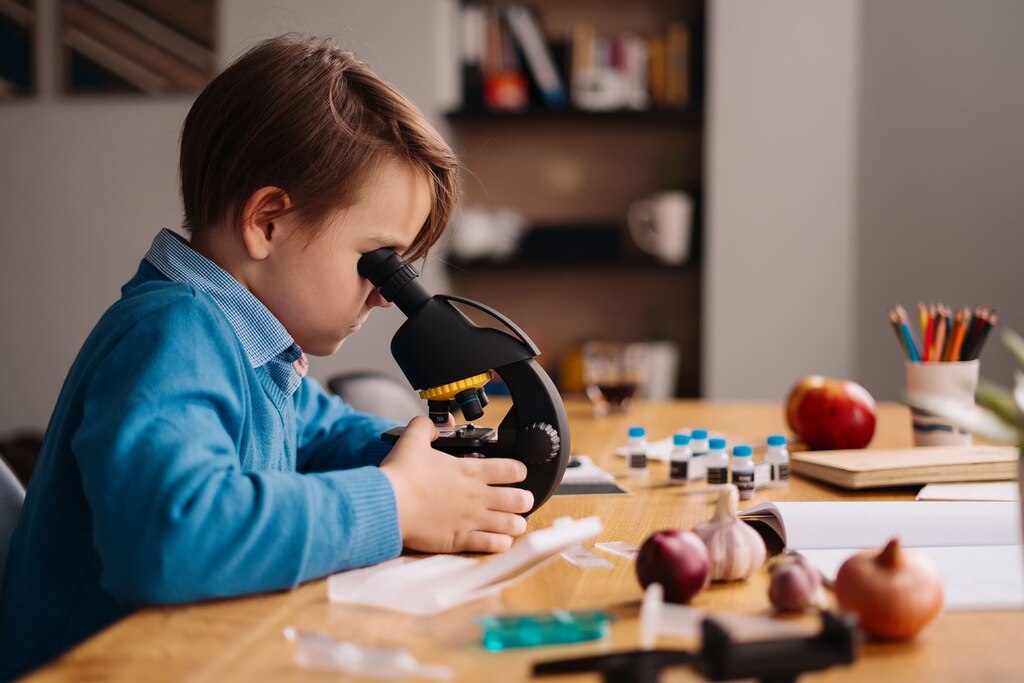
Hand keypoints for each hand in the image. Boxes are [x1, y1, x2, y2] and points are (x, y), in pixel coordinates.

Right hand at [380, 416, 532, 553]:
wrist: (388, 505)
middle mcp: (477, 496)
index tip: (517, 473)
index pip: (512, 469)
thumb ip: (427, 427)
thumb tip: (435, 425)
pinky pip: (493, 545)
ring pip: (512, 524)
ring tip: (515, 522)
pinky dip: (501, 543)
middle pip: (520, 499)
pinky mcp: (460, 540)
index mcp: (471, 471)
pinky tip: (500, 540)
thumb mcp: (413, 439)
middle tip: (521, 499)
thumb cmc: (401, 474)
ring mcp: (471, 520)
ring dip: (516, 523)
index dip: (520, 470)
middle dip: (524, 499)